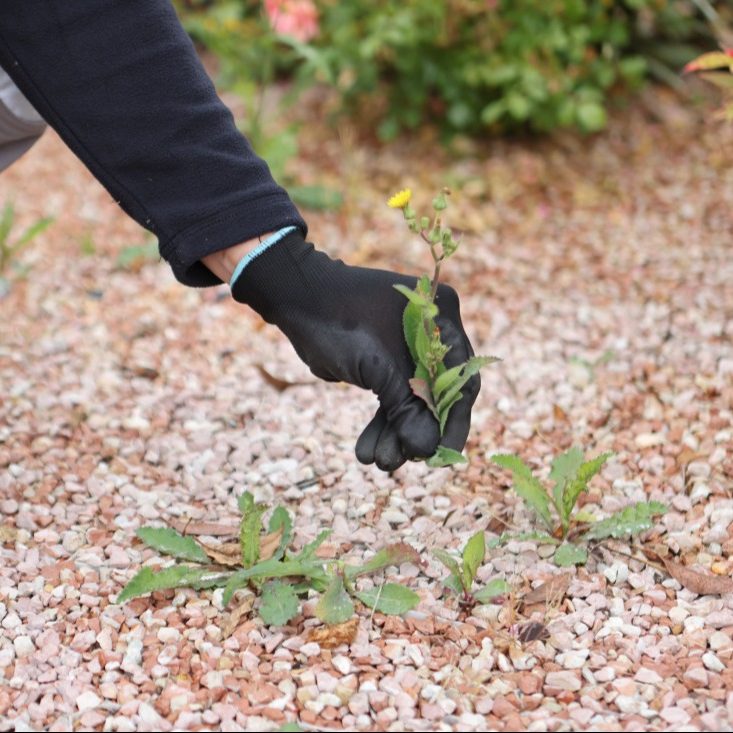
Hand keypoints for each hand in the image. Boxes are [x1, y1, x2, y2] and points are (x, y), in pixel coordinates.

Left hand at [231, 231, 479, 470]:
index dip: (455, 421)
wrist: (295, 300)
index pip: (461, 378)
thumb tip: (428, 451)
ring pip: (411, 401)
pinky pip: (391, 398)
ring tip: (374, 461)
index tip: (443, 456)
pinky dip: (380, 423)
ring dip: (394, 434)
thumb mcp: (377, 367)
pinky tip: (365, 451)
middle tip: (398, 462)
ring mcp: (407, 348)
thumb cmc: (339, 323)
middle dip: (415, 432)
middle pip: (436, 394)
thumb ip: (407, 409)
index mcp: (441, 318)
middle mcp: (432, 332)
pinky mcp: (384, 361)